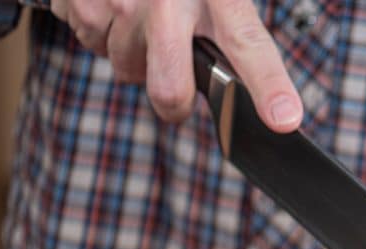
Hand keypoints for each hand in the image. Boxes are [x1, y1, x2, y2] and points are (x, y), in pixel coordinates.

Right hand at [50, 0, 302, 130]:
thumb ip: (237, 37)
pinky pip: (92, 42)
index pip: (249, 47)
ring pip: (127, 69)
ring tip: (144, 16)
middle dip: (173, 99)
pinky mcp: (81, 1)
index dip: (269, 86)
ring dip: (136, 54)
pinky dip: (102, 30)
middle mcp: (170, 0)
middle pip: (169, 92)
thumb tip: (272, 106)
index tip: (284, 120)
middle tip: (177, 75)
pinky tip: (114, 3)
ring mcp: (123, 1)